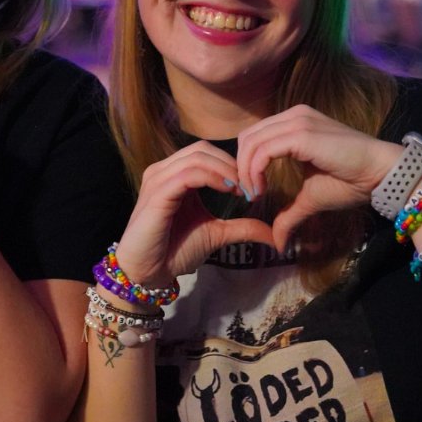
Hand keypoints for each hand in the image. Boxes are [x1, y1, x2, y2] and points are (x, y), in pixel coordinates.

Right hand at [112, 141, 273, 286]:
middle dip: (231, 164)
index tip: (253, 187)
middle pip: (202, 149)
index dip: (233, 164)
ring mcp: (158, 180)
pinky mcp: (157, 194)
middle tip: (250, 186)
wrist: (148, 272)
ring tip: (241, 188)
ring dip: (225, 169)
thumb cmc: (175, 251)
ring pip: (196, 157)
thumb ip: (241, 227)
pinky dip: (211, 177)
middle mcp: (163, 171)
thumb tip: (273, 234)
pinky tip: (228, 190)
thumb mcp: (216, 234)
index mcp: (175, 175)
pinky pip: (187, 175)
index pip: (206, 152)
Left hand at [235, 105, 401, 251]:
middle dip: (241, 167)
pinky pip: (263, 150)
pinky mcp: (301, 133)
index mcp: (295, 123)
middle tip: (250, 194)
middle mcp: (294, 116)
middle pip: (247, 137)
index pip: (254, 137)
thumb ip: (289, 213)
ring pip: (251, 142)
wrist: (379, 174)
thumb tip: (278, 243)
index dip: (245, 164)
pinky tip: (262, 189)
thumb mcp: (311, 198)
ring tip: (256, 194)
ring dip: (246, 172)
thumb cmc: (351, 182)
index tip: (253, 192)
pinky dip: (255, 170)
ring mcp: (297, 122)